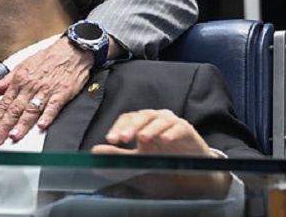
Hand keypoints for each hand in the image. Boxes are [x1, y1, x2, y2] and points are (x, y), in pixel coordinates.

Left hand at [0, 37, 91, 145]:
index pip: (4, 104)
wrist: (71, 50)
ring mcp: (46, 90)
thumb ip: (5, 81)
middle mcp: (30, 86)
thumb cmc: (47, 58)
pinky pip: (53, 106)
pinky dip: (47, 116)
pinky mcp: (61, 92)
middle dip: (4, 126)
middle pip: (15, 109)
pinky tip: (42, 125)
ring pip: (31, 109)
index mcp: (19, 80)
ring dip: (22, 124)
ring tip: (14, 136)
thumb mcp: (22, 66)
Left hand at [91, 109, 214, 156]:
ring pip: (160, 119)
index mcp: (141, 123)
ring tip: (142, 138)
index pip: (127, 119)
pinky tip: (166, 139)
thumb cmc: (162, 158)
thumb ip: (118, 155)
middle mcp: (155, 118)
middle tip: (123, 138)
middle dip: (131, 127)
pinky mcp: (187, 130)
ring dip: (150, 128)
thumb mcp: (138, 159)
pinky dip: (172, 132)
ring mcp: (172, 123)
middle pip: (141, 116)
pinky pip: (179, 127)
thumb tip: (95, 151)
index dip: (118, 127)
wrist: (190, 168)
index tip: (111, 140)